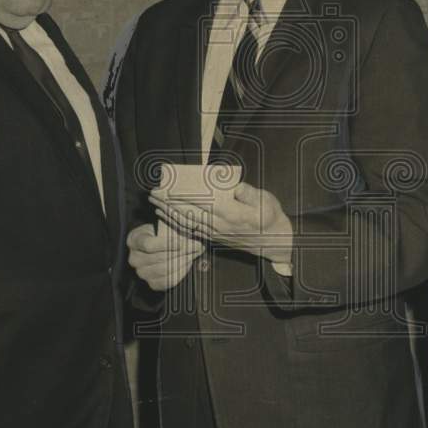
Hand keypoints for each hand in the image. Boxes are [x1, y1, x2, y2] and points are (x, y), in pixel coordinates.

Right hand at [126, 223, 203, 290]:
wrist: (158, 246)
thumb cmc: (162, 232)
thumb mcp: (163, 225)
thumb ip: (171, 227)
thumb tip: (188, 229)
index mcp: (134, 240)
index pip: (149, 245)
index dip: (167, 244)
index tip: (183, 242)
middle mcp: (134, 258)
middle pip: (159, 258)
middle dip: (181, 252)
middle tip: (197, 246)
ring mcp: (142, 272)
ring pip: (164, 270)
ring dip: (183, 261)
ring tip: (195, 253)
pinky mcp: (152, 283)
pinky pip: (168, 281)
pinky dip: (181, 272)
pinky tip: (188, 263)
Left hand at [149, 182, 292, 264]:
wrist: (275, 242)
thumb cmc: (270, 217)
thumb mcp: (266, 202)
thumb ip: (249, 193)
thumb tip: (234, 185)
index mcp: (232, 214)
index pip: (202, 203)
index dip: (184, 196)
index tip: (169, 188)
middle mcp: (220, 225)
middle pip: (189, 213)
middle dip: (168, 203)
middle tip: (153, 193)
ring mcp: (215, 233)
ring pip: (187, 223)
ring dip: (168, 213)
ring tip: (155, 203)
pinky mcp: (214, 238)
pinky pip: (190, 231)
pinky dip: (176, 224)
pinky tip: (166, 217)